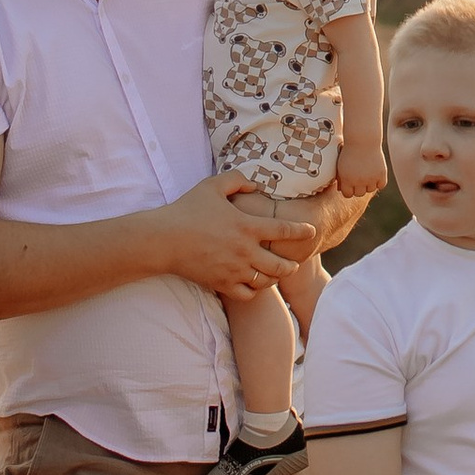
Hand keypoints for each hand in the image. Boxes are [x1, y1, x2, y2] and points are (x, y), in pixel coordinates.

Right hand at [160, 173, 313, 299]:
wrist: (164, 239)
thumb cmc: (187, 209)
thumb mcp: (212, 185)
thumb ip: (237, 180)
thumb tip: (255, 185)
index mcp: (246, 226)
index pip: (284, 231)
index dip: (301, 231)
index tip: (310, 231)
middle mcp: (245, 251)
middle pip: (281, 265)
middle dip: (291, 265)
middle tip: (292, 263)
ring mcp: (234, 270)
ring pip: (266, 282)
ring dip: (274, 278)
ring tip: (274, 274)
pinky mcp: (222, 284)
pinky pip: (247, 294)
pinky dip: (254, 290)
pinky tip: (253, 283)